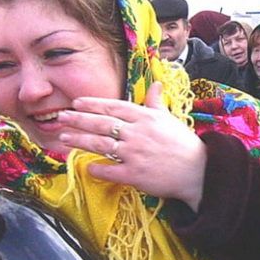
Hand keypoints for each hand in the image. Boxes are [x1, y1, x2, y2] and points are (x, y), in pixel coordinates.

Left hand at [57, 83, 206, 210]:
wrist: (198, 171)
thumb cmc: (183, 144)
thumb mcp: (170, 119)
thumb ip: (156, 103)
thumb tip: (156, 84)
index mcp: (145, 118)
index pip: (113, 107)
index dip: (93, 104)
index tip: (76, 103)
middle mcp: (137, 133)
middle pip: (101, 124)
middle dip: (78, 120)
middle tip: (61, 117)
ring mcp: (134, 154)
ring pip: (100, 145)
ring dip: (80, 140)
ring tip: (64, 137)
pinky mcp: (134, 175)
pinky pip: (109, 171)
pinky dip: (96, 169)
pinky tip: (86, 166)